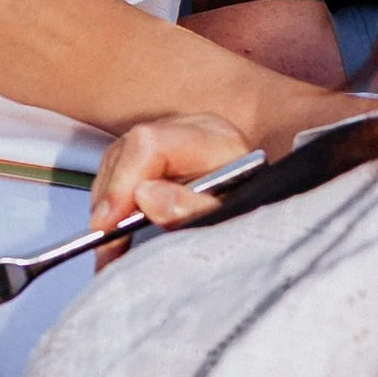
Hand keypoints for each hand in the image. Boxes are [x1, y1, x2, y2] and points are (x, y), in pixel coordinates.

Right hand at [90, 113, 253, 233]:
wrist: (273, 222)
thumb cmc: (259, 218)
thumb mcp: (233, 218)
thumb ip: (193, 209)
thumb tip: (145, 197)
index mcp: (212, 138)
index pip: (149, 144)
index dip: (123, 182)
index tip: (109, 224)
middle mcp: (188, 131)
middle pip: (126, 151)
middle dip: (110, 199)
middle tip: (104, 241)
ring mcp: (171, 141)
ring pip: (117, 162)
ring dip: (107, 204)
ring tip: (108, 245)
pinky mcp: (160, 160)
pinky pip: (121, 173)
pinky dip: (112, 205)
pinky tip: (114, 233)